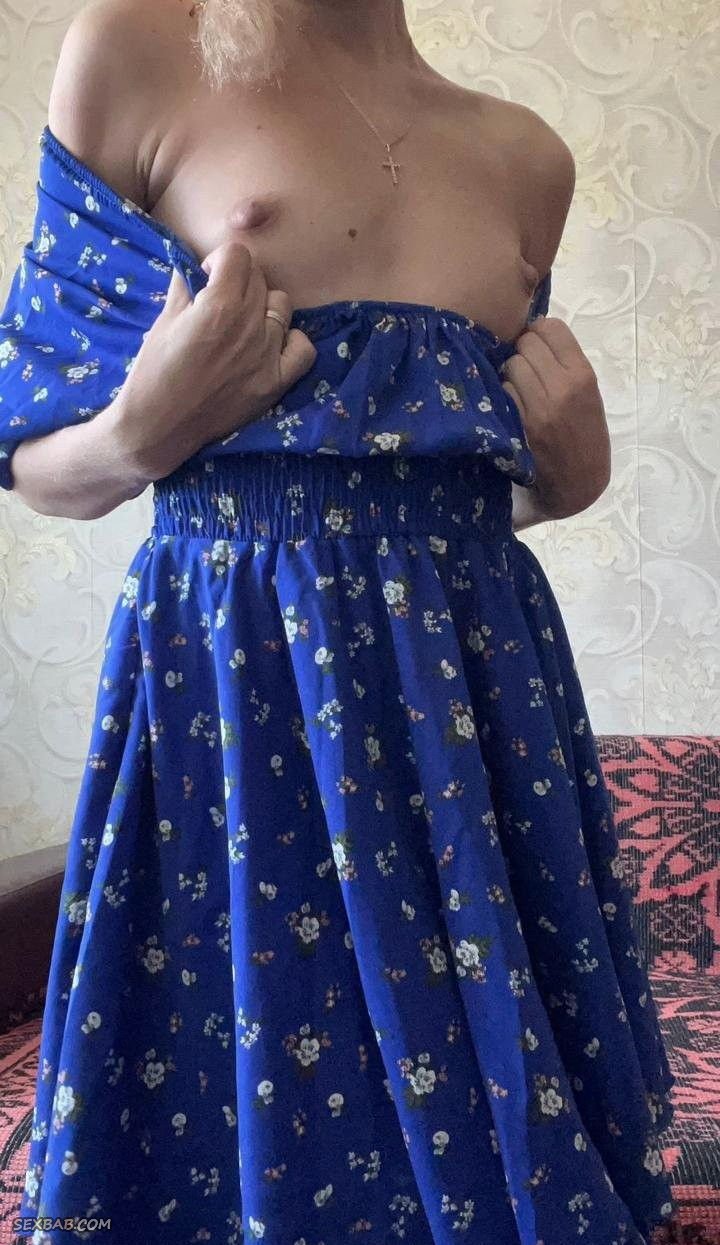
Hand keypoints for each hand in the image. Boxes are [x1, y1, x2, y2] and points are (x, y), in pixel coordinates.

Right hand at [110, 240, 317, 481]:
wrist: (158, 427)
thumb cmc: (153, 373)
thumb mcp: (163, 321)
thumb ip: (185, 288)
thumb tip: (194, 269)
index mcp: (218, 305)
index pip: (238, 255)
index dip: (220, 260)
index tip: (207, 276)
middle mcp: (249, 326)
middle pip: (259, 278)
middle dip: (238, 281)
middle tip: (220, 301)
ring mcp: (267, 356)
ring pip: (282, 307)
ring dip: (263, 306)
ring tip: (243, 323)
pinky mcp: (275, 383)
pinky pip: (304, 350)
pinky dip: (292, 341)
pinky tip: (273, 344)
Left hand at [501, 316, 610, 519]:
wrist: (581, 482)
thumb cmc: (587, 435)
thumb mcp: (590, 396)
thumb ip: (567, 366)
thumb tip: (535, 335)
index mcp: (583, 375)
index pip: (552, 328)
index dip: (540, 331)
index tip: (538, 343)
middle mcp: (562, 387)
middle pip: (526, 343)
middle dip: (523, 351)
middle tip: (528, 367)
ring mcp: (539, 407)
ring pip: (511, 365)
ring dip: (512, 372)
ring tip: (521, 387)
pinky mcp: (520, 425)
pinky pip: (504, 392)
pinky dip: (506, 393)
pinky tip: (514, 404)